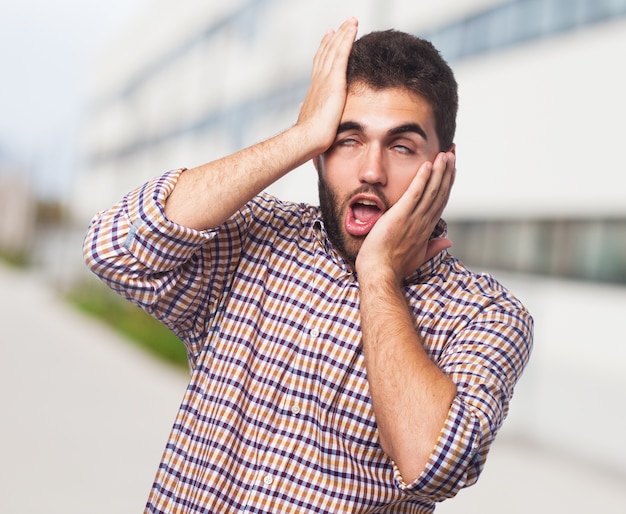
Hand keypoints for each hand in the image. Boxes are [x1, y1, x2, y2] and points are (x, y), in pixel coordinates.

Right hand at [296, 17, 358, 153]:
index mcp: (314, 90)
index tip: (328, 38)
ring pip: (335, 49)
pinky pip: (341, 53)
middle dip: (335, 37)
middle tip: (342, 24)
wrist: (307, 139)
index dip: (324, 50)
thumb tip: (303, 108)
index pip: (320, 65)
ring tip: (351, 20)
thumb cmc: (308, 137)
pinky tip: (352, 27)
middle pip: (327, 52)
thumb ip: (309, 111)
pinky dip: (346, 38)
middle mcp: (318, 80)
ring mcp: (326, 79)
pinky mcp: (334, 81)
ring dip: (343, 33)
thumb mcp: (309, 120)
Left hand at [355, 151, 455, 282]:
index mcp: (426, 229)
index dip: (448, 183)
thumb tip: (448, 242)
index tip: (452, 168)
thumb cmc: (394, 267)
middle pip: (440, 192)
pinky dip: (422, 179)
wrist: (380, 273)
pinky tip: (427, 164)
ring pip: (432, 190)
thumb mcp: (418, 257)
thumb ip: (433, 247)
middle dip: (447, 171)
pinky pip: (414, 194)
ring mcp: (413, 219)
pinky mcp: (400, 216)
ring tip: (445, 153)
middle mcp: (424, 221)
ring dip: (439, 170)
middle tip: (453, 152)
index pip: (441, 201)